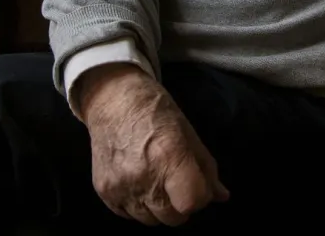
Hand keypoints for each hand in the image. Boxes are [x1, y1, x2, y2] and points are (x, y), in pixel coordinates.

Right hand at [78, 64, 229, 225]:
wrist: (114, 102)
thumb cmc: (158, 113)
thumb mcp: (190, 134)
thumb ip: (207, 169)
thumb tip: (221, 197)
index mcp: (169, 157)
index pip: (192, 202)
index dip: (200, 197)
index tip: (198, 185)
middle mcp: (143, 176)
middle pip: (173, 218)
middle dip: (181, 205)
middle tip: (178, 183)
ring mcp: (120, 187)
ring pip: (151, 221)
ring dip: (159, 208)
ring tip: (158, 181)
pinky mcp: (103, 193)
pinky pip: (128, 216)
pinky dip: (139, 206)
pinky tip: (140, 184)